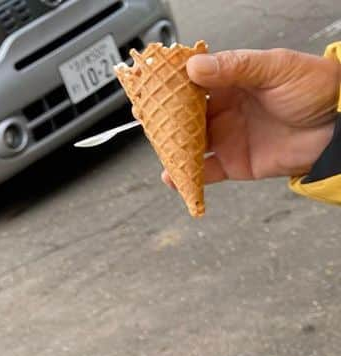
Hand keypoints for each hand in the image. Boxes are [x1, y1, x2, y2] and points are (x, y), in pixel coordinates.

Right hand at [161, 48, 340, 187]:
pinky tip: (174, 176)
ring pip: (188, 145)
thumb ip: (235, 67)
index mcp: (231, 82)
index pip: (192, 84)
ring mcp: (227, 137)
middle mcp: (224, 110)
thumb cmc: (316, 88)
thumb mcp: (276, 68)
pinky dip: (187, 177)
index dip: (168, 87)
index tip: (150, 89)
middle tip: (145, 118)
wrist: (340, 126)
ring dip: (171, 149)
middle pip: (183, 116)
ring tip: (159, 149)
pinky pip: (204, 173)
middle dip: (162, 119)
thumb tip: (196, 67)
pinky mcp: (234, 164)